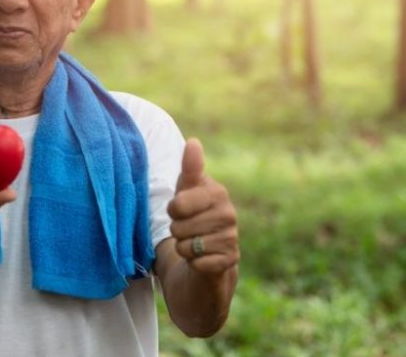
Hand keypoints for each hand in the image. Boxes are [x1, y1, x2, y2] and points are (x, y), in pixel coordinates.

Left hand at [167, 139, 238, 275]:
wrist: (207, 251)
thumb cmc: (193, 215)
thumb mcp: (187, 189)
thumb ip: (190, 167)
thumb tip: (193, 142)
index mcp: (218, 192)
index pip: (179, 205)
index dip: (173, 210)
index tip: (180, 209)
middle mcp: (229, 214)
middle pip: (180, 227)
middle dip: (177, 231)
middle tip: (188, 228)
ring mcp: (232, 238)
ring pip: (187, 246)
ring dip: (184, 248)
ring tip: (195, 242)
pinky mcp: (230, 261)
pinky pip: (197, 264)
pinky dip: (194, 263)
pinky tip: (203, 257)